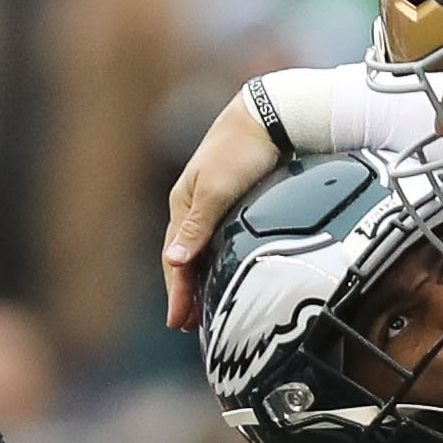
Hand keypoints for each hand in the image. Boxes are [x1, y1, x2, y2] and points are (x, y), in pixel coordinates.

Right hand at [161, 89, 285, 330]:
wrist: (269, 117)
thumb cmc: (242, 150)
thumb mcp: (217, 189)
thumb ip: (197, 226)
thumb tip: (172, 261)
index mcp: (182, 203)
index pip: (175, 258)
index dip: (176, 291)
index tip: (177, 321)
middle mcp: (192, 204)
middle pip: (183, 257)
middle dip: (182, 291)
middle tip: (185, 324)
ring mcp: (210, 202)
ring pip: (199, 249)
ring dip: (197, 279)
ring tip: (201, 307)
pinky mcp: (232, 199)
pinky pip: (216, 239)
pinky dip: (214, 261)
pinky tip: (222, 272)